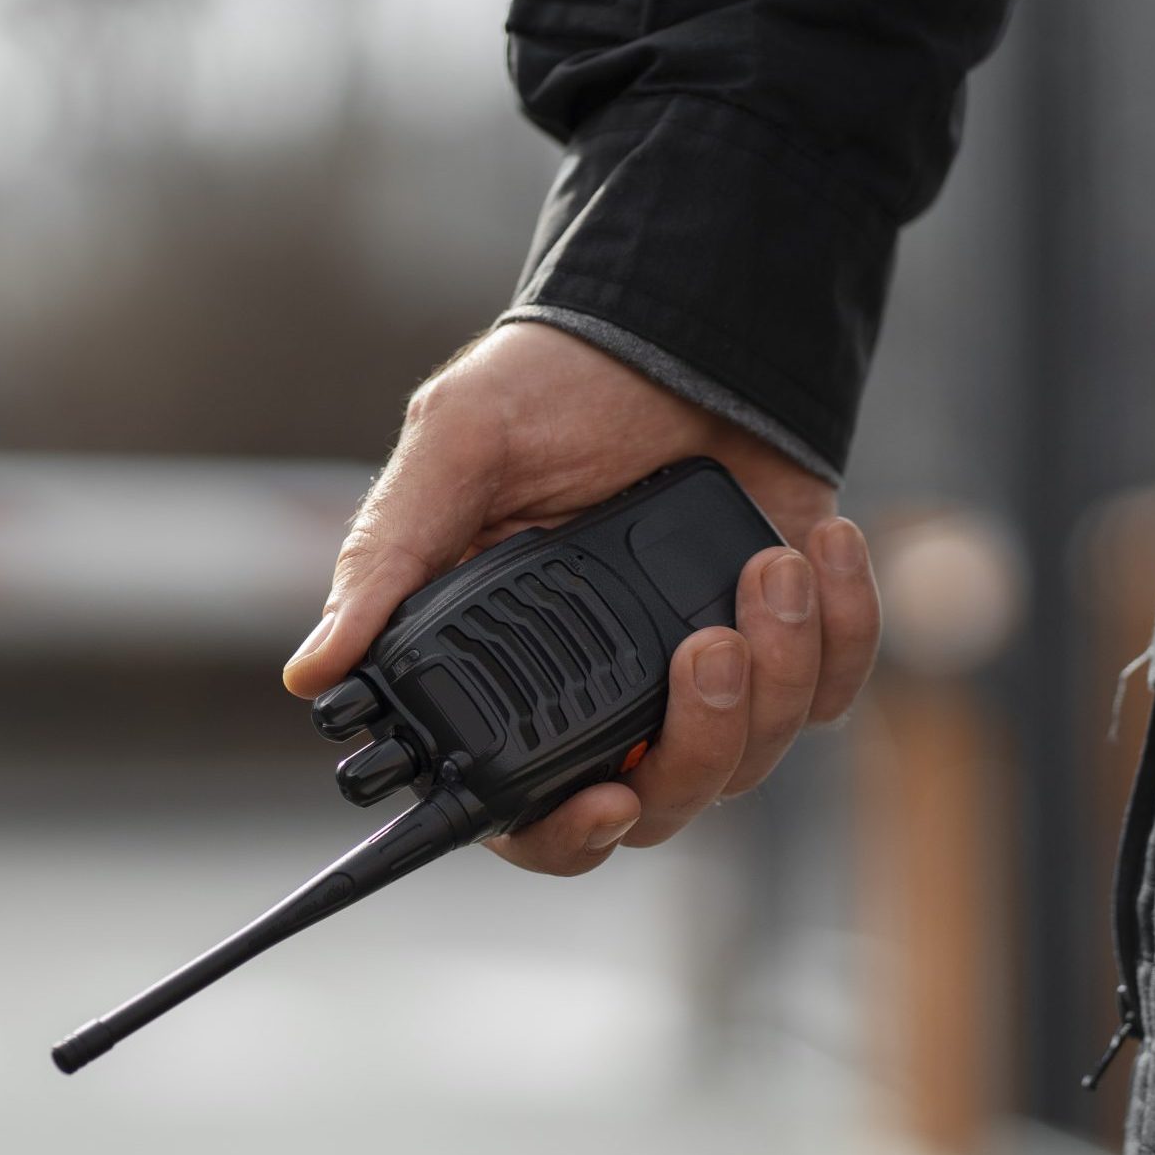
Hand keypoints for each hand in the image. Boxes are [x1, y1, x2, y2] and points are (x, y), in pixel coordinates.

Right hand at [284, 323, 880, 875]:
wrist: (680, 321)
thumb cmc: (554, 386)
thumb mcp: (455, 448)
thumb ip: (391, 559)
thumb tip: (311, 670)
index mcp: (512, 670)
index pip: (525, 809)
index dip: (561, 833)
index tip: (605, 800)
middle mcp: (605, 692)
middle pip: (656, 804)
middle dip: (699, 744)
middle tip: (708, 649)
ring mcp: (700, 675)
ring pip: (752, 757)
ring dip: (778, 673)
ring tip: (770, 569)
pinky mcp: (790, 641)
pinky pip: (833, 688)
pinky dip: (843, 627)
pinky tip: (819, 548)